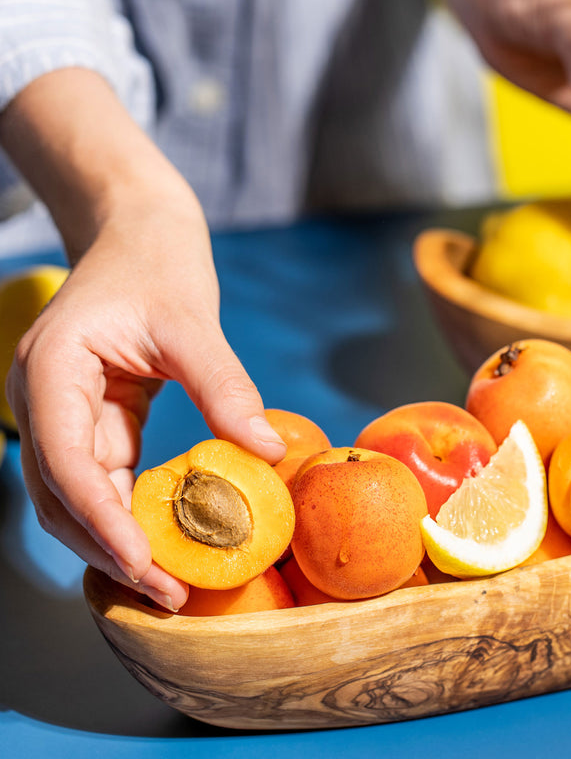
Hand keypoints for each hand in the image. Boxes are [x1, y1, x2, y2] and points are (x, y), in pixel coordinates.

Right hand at [1, 70, 285, 609]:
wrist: (139, 233)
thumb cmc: (157, 264)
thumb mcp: (191, 321)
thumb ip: (225, 387)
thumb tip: (267, 454)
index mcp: (52, 370)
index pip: (66, 463)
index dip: (103, 522)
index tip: (146, 565)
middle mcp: (46, 399)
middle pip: (64, 494)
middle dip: (110, 548)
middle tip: (168, 593)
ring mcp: (67, 411)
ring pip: (80, 495)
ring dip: (118, 540)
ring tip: (170, 582)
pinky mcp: (97, 417)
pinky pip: (107, 476)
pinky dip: (132, 511)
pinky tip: (169, 538)